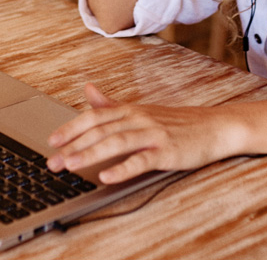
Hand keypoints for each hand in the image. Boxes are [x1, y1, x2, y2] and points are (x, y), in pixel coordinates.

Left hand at [46, 83, 242, 183]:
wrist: (214, 128)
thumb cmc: (177, 123)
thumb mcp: (142, 111)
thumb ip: (112, 105)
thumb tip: (88, 90)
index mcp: (131, 110)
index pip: (94, 117)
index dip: (71, 128)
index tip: (52, 141)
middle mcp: (139, 119)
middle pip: (100, 130)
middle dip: (73, 145)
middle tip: (52, 161)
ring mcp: (153, 134)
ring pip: (116, 142)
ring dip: (90, 154)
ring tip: (70, 166)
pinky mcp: (167, 151)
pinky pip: (141, 160)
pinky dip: (122, 168)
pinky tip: (107, 176)